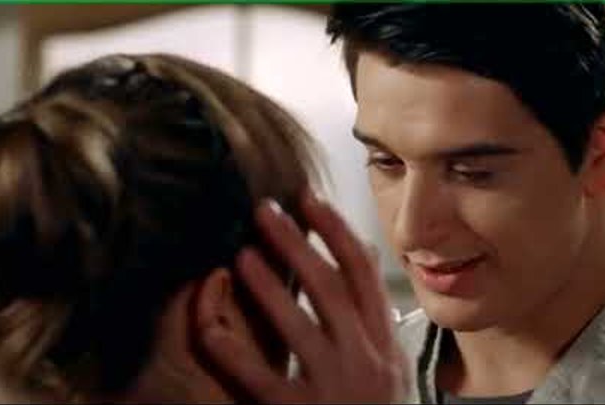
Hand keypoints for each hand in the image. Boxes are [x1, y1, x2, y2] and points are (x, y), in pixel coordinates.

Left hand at [199, 189, 406, 403]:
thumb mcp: (391, 363)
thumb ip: (376, 313)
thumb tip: (365, 254)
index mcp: (384, 343)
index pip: (362, 275)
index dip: (335, 232)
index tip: (309, 199)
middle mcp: (364, 360)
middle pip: (329, 289)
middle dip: (297, 245)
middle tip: (265, 211)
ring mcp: (334, 389)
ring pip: (299, 327)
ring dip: (269, 286)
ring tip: (241, 254)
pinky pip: (262, 378)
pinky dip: (235, 351)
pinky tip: (212, 324)